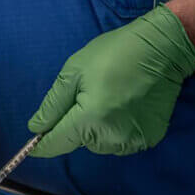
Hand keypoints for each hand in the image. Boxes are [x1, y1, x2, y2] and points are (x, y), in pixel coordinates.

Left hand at [28, 5, 194, 157]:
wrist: (162, 49)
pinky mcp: (149, 139)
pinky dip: (118, 128)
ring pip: (100, 143)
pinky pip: (121, 141)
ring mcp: (133, 141)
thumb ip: (53, 105)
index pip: (57, 144)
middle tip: (88, 94)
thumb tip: (36, 129)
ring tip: (109, 98)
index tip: (33, 145)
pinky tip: (126, 105)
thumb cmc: (113, 53)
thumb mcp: (74, 71)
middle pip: (79, 142)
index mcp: (90, 120)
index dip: (42, 144)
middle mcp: (111, 138)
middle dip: (76, 124)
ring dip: (97, 128)